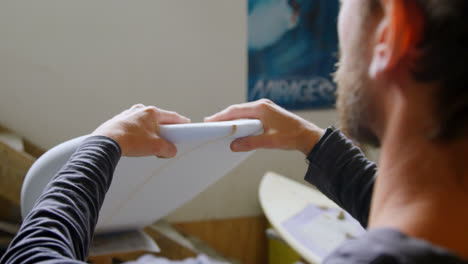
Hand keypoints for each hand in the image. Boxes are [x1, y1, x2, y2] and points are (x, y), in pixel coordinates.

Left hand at [92, 104, 189, 157]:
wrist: (106, 143)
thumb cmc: (130, 141)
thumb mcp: (157, 148)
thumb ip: (169, 149)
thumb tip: (170, 150)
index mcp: (151, 112)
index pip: (172, 117)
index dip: (181, 122)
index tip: (186, 125)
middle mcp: (139, 110)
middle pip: (158, 120)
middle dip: (163, 131)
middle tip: (166, 141)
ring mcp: (128, 115)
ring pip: (145, 124)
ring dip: (149, 134)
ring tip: (148, 146)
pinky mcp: (119, 122)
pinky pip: (134, 128)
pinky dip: (138, 135)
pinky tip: (136, 145)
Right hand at [204, 99, 324, 154]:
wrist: (308, 136)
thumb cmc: (292, 137)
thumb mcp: (270, 141)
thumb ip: (250, 143)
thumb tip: (233, 146)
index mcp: (261, 108)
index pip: (235, 111)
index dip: (221, 116)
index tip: (209, 121)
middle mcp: (262, 105)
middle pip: (237, 110)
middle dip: (223, 117)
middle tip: (209, 123)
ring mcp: (265, 108)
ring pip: (243, 112)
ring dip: (231, 119)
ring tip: (219, 125)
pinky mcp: (268, 114)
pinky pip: (249, 115)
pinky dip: (240, 120)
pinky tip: (235, 127)